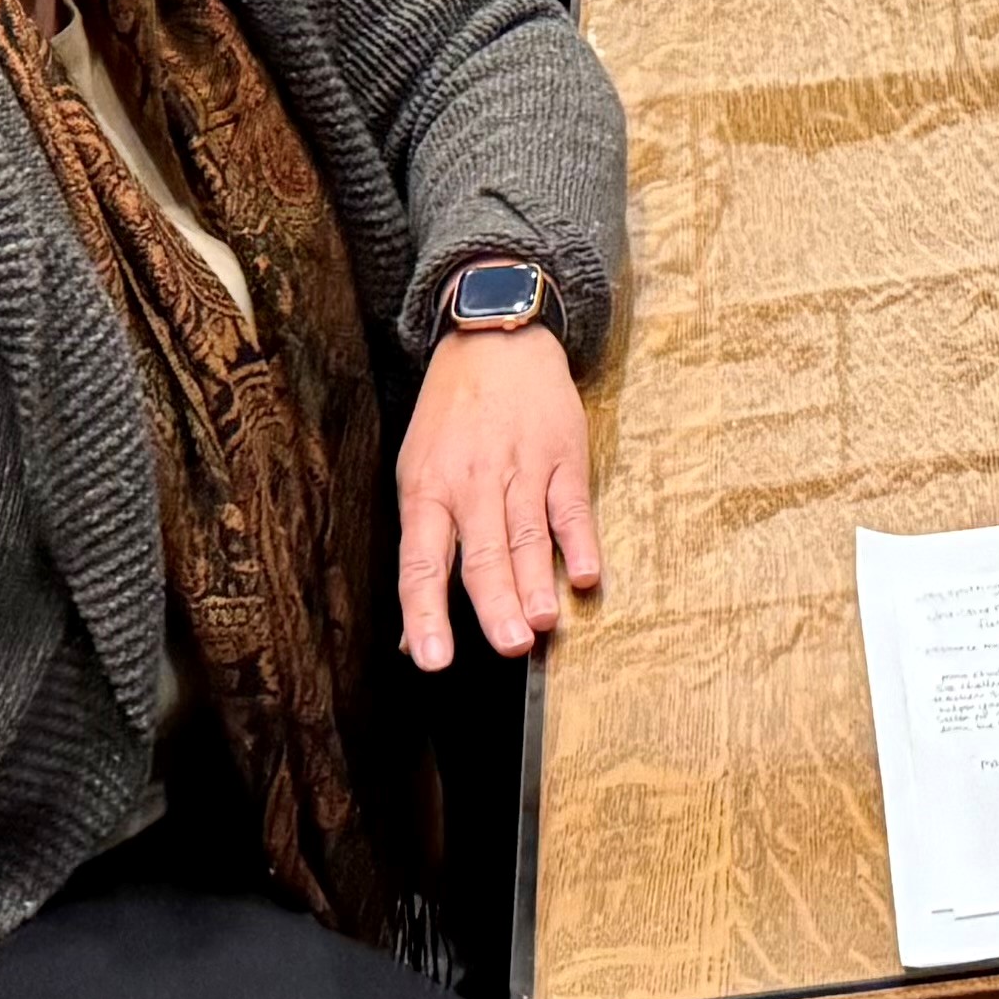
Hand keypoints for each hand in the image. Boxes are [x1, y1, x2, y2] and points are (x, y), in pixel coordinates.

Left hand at [394, 318, 603, 669]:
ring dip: (536, 581)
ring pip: (527, 535)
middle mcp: (472, 482)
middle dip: (496, 604)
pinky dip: (580, 542)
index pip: (422, 564)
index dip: (426, 614)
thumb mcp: (418, 475)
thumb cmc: (450, 419)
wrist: (494, 339)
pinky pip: (571, 506)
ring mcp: (520, 467)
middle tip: (508, 648)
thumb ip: (423, 552)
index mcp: (427, 490)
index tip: (430, 659)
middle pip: (482, 555)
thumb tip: (410, 636)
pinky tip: (587, 575)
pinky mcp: (562, 454)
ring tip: (542, 623)